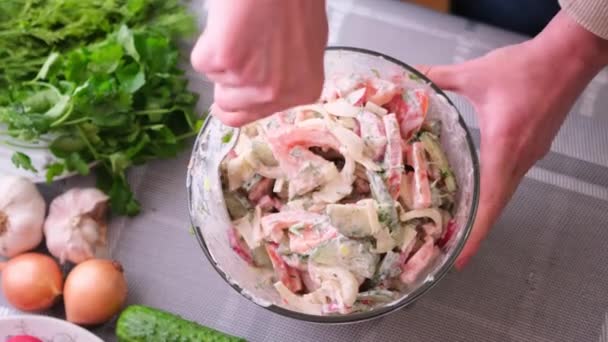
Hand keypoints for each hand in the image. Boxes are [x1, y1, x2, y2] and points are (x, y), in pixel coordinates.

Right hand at [191, 0, 327, 126]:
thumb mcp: (306, 45)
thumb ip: (288, 75)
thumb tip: (263, 91)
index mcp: (304, 90)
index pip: (254, 117)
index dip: (239, 101)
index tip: (231, 95)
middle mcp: (279, 94)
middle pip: (228, 106)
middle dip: (227, 80)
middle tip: (241, 48)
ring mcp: (252, 81)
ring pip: (214, 82)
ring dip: (220, 59)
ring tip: (239, 31)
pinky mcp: (226, 60)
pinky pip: (201, 61)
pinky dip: (208, 41)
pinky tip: (228, 25)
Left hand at [420, 11, 607, 268]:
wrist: (570, 56)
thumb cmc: (527, 67)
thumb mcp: (476, 74)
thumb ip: (438, 78)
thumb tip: (409, 78)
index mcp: (504, 149)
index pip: (489, 202)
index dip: (474, 232)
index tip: (459, 257)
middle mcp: (519, 160)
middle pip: (496, 207)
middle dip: (474, 231)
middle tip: (450, 249)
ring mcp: (529, 156)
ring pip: (504, 194)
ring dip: (484, 213)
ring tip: (458, 226)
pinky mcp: (532, 148)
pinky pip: (510, 179)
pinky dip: (492, 193)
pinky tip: (475, 192)